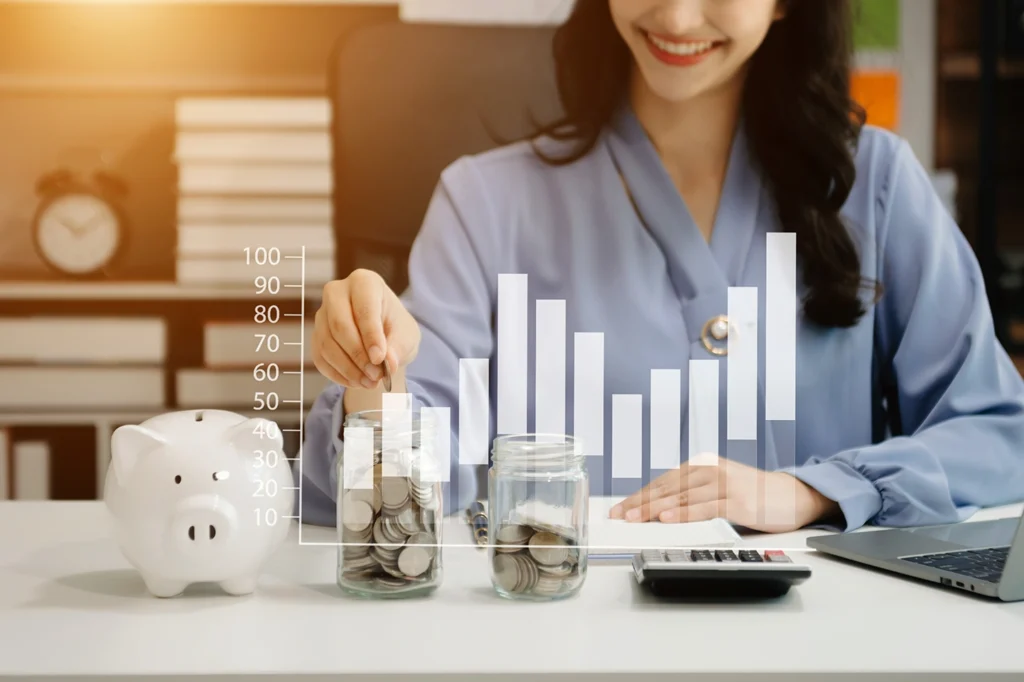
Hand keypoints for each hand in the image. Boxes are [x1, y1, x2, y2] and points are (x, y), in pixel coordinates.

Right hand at [312, 269, 420, 389]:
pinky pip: (320, 357)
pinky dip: (338, 374)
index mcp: (364, 282)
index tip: (380, 359)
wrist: (383, 336)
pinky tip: (356, 382)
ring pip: (328, 344)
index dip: (371, 336)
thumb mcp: (407, 336)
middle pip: (339, 326)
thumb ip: (398, 348)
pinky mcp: (315, 335)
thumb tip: (388, 363)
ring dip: (348, 369)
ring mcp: (322, 313)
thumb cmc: (396, 328)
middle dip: (358, 355)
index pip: (363, 308)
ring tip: (370, 382)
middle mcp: (337, 292)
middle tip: (376, 375)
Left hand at [608, 457, 839, 532]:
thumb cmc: (753, 494)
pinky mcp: (737, 500)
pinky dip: (683, 513)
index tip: (619, 509)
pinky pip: (704, 508)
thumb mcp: (718, 488)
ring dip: (654, 509)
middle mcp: (710, 471)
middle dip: (639, 503)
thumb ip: (693, 495)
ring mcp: (723, 484)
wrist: (792, 495)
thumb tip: (659, 511)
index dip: (639, 496)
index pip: (663, 482)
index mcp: (702, 467)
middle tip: (618, 516)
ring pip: (681, 497)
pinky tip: (667, 519)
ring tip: (633, 518)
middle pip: (666, 488)